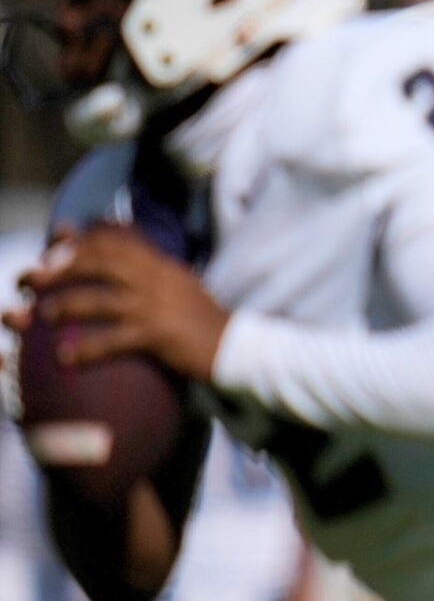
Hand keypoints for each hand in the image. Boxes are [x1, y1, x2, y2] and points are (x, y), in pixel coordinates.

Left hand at [6, 226, 228, 382]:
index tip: (50, 252)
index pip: (113, 243)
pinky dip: (86, 348)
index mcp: (160, 265)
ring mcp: (157, 306)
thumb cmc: (204, 320)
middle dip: (58, 268)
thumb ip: (150, 266)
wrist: (237, 346)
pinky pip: (114, 339)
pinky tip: (65, 357)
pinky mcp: (159, 334)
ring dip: (63, 305)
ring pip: (99, 298)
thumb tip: (124, 252)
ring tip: (37, 315)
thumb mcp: (179, 282)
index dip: (76, 243)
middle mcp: (156, 279)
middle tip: (29, 279)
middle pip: (99, 263)